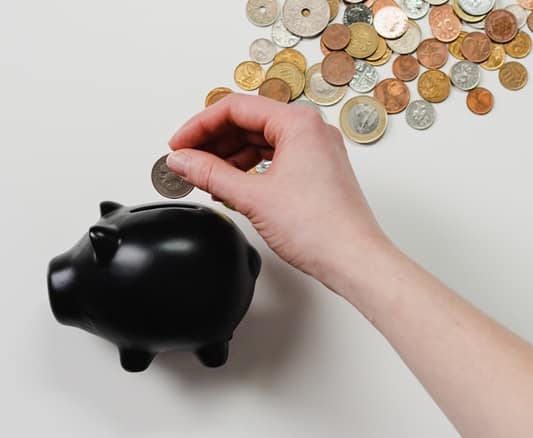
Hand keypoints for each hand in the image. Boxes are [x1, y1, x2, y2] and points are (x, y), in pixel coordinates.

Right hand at [166, 94, 389, 283]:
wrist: (353, 259)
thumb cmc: (320, 228)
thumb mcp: (252, 197)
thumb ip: (210, 173)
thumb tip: (182, 160)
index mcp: (299, 123)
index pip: (236, 108)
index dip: (199, 126)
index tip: (178, 145)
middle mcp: (312, 130)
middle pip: (248, 121)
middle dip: (213, 141)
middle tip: (185, 160)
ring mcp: (317, 150)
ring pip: (261, 140)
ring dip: (229, 156)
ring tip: (204, 176)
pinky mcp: (318, 171)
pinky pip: (275, 157)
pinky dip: (249, 168)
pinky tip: (230, 184)